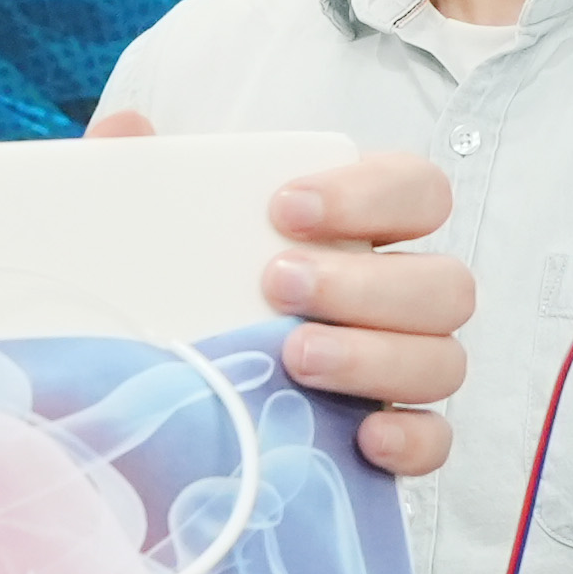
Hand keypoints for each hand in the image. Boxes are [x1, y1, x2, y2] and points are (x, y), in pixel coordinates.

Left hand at [89, 119, 473, 482]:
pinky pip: (436, 443)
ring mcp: (404, 371)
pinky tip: (360, 438)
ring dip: (376, 356)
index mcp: (364, 232)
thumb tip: (127, 130)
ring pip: (445, 360)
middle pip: (445, 282)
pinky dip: (410, 440)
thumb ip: (137, 178)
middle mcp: (400, 299)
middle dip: (365, 283)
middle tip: (277, 284)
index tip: (284, 207)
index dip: (371, 194)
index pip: (418, 190)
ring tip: (294, 358)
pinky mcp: (398, 442)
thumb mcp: (149, 232)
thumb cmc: (179, 291)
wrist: (156, 400)